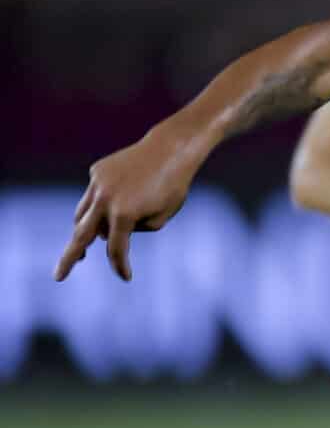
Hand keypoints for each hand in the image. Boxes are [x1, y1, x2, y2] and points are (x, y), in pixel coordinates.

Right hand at [55, 131, 198, 281]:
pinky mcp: (97, 171)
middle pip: (81, 235)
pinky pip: (95, 195)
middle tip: (59, 276)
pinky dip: (102, 203)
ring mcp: (98, 183)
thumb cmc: (172, 187)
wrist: (170, 150)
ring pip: (84, 214)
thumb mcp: (160, 217)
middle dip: (69, 258)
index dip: (121, 265)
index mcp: (124, 214)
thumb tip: (106, 233)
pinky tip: (122, 197)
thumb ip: (134, 230)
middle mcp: (105, 198)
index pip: (116, 249)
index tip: (127, 277)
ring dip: (86, 229)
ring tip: (87, 246)